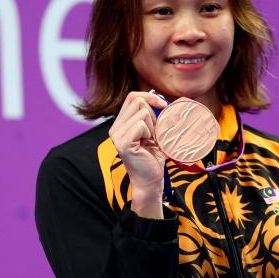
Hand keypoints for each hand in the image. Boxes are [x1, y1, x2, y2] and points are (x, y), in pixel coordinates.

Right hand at [108, 91, 166, 217]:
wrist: (150, 180)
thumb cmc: (153, 157)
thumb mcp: (152, 132)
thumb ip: (151, 116)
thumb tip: (161, 99)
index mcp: (120, 123)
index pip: (133, 97)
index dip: (149, 97)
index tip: (163, 105)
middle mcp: (115, 128)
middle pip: (138, 101)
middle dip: (153, 114)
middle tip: (155, 133)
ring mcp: (117, 136)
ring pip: (142, 112)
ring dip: (153, 126)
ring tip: (151, 140)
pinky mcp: (124, 143)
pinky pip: (141, 125)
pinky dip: (150, 133)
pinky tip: (148, 144)